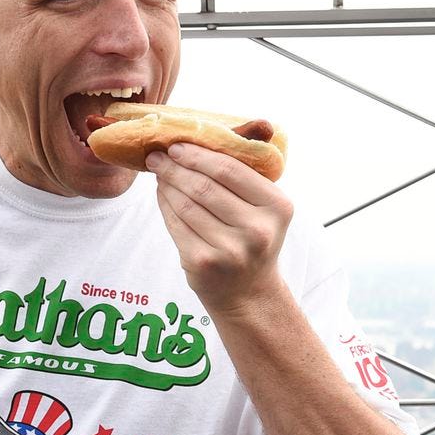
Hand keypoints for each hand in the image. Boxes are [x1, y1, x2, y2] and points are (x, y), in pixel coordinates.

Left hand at [147, 143, 292, 315]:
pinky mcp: (203, 263)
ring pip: (186, 205)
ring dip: (167, 184)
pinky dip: (164, 205)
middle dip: (175, 167)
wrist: (248, 292)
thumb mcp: (263, 208)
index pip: (231, 171)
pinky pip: (175, 225)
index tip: (177, 145)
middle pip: (204, 186)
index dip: (199, 155)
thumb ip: (242, 177)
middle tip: (157, 155)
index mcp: (277, 207)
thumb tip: (195, 142)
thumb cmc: (251, 239)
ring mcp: (229, 250)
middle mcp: (257, 230)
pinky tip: (162, 193)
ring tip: (158, 172)